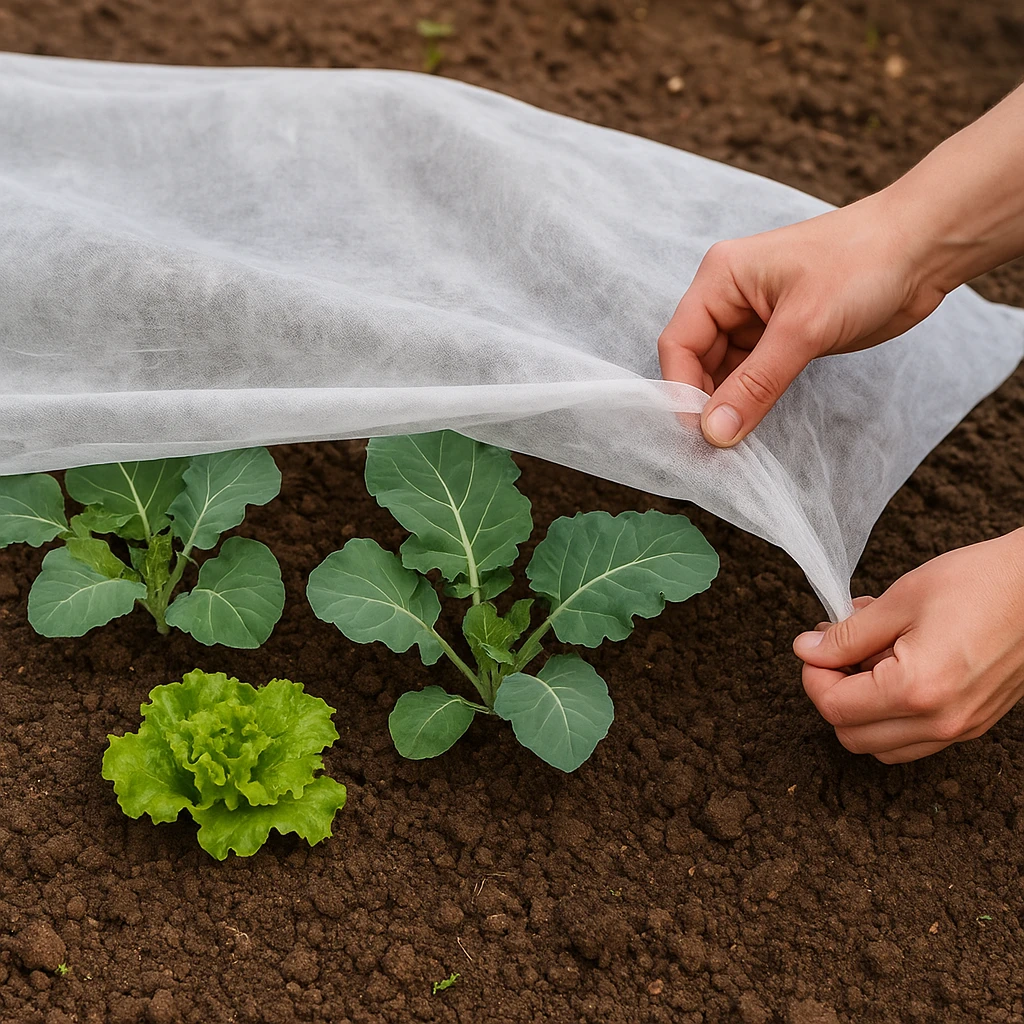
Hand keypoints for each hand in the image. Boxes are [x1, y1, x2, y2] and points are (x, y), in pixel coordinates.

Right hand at [658, 193, 946, 446]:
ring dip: (728, 404)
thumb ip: (755, 384)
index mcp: (721, 278)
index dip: (682, 390)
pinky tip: (752, 424)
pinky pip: (753, 374)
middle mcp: (730, 296)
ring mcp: (755, 317)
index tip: (697, 434)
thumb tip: (714, 433)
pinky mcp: (782, 335)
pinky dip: (751, 399)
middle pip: (697, 360)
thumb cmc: (863, 265)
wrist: (925, 248)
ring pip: (724, 371)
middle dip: (704, 401)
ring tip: (733, 443)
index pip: (680, 343)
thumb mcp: (804, 328)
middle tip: (715, 447)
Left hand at [794, 530, 1023, 762]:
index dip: (813, 675)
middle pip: (852, 735)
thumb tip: (807, 650)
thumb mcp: (899, 601)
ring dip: (860, 708)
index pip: (835, 707)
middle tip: (836, 651)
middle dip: (832, 693)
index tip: (814, 646)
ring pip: (881, 745)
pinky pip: (914, 738)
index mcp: (917, 689)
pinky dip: (891, 713)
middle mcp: (941, 721)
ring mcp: (961, 728)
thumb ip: (846, 635)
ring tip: (868, 655)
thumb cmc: (978, 584)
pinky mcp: (973, 723)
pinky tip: (895, 665)